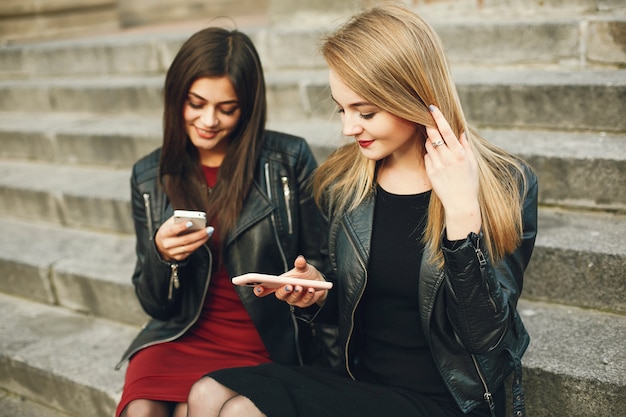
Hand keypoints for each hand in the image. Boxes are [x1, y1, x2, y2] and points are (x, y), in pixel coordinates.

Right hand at [155, 215, 213, 260]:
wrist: (161, 245)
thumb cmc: (169, 229)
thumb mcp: (170, 223)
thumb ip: (180, 219)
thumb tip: (194, 218)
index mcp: (164, 234)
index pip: (172, 230)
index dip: (181, 227)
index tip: (191, 222)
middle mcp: (167, 244)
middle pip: (185, 240)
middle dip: (199, 234)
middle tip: (209, 228)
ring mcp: (173, 252)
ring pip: (190, 247)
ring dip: (202, 240)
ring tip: (210, 232)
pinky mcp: (179, 257)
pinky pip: (191, 251)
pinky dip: (199, 244)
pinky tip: (205, 237)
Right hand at [254, 255, 327, 307]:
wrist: (319, 282)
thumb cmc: (306, 275)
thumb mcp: (303, 267)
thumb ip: (301, 264)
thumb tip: (300, 260)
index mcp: (280, 283)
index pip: (266, 288)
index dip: (260, 290)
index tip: (258, 288)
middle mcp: (285, 292)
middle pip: (280, 295)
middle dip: (283, 291)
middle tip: (288, 286)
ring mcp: (294, 299)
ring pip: (292, 299)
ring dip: (296, 293)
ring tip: (300, 287)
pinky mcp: (304, 303)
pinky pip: (304, 301)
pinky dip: (307, 295)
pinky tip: (310, 289)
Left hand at [424, 105, 480, 239]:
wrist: (461, 204)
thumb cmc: (469, 183)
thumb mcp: (472, 163)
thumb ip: (466, 146)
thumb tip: (461, 132)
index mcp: (460, 154)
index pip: (446, 131)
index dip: (438, 118)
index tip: (432, 107)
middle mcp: (447, 158)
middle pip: (433, 135)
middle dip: (429, 124)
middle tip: (426, 116)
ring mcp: (437, 165)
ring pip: (428, 145)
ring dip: (431, 140)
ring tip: (438, 144)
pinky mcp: (430, 172)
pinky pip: (427, 157)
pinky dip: (430, 154)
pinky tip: (437, 159)